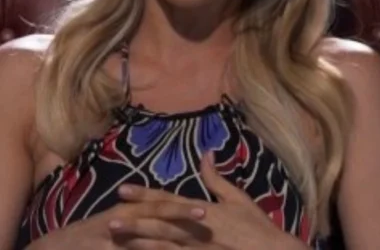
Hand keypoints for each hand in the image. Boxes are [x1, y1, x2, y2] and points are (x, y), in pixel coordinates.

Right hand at [25, 196, 207, 249]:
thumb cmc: (95, 232)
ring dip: (166, 245)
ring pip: (146, 244)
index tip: (207, 210)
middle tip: (206, 220)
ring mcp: (113, 240)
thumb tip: (175, 208)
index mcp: (130, 210)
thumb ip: (144, 210)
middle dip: (181, 223)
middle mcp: (123, 222)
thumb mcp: (119, 217)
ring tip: (187, 248)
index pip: (161, 206)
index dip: (183, 208)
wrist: (58, 247)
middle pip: (157, 222)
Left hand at [112, 151, 308, 249]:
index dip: (144, 194)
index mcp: (203, 210)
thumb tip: (205, 154)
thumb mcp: (238, 198)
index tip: (123, 189)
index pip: (168, 200)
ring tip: (115, 237)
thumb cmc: (256, 225)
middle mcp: (194, 230)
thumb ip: (216, 178)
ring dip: (136, 241)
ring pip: (159, 245)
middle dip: (132, 219)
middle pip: (158, 223)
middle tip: (108, 218)